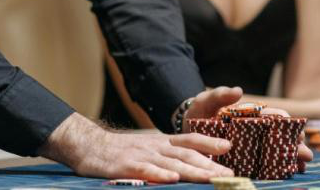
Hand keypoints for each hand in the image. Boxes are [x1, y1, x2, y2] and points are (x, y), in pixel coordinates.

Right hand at [40, 113, 232, 182]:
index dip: (209, 142)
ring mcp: (143, 155)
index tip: (229, 146)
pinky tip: (173, 180)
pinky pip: (147, 171)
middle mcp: (156, 146)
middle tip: (229, 173)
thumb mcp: (148, 148)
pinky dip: (161, 175)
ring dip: (193, 171)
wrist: (90, 146)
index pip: (190, 139)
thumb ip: (168, 155)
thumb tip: (191, 163)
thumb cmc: (121, 151)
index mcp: (162, 141)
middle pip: (187, 154)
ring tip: (211, 177)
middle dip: (209, 164)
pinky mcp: (128, 167)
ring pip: (172, 163)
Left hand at [186, 87, 312, 167]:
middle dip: (295, 145)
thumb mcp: (206, 101)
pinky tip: (289, 174)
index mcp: (249, 114)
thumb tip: (238, 91)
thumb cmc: (199, 112)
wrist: (185, 130)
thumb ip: (220, 95)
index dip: (286, 123)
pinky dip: (278, 170)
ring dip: (291, 158)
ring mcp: (250, 146)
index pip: (273, 117)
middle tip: (306, 154)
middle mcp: (254, 130)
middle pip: (279, 136)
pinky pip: (263, 166)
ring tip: (302, 167)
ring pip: (276, 152)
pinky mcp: (243, 161)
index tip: (296, 131)